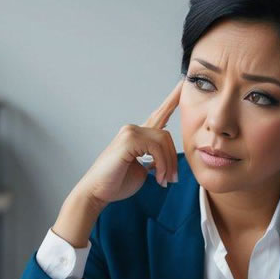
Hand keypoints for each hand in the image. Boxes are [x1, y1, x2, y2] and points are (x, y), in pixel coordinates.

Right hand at [53, 79, 182, 245]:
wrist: (97, 193)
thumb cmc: (116, 183)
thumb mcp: (143, 171)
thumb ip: (155, 160)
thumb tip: (167, 161)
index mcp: (137, 136)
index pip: (158, 115)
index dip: (171, 101)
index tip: (182, 85)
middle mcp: (133, 130)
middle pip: (166, 135)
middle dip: (172, 158)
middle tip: (171, 178)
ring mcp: (130, 132)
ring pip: (163, 140)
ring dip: (168, 164)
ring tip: (163, 181)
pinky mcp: (128, 139)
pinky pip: (156, 147)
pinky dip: (162, 164)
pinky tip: (157, 178)